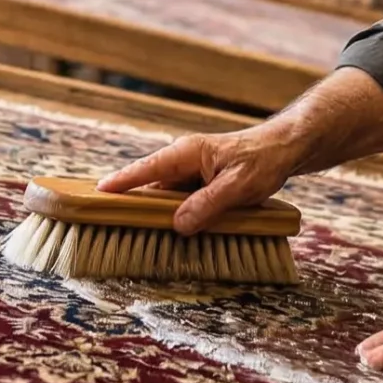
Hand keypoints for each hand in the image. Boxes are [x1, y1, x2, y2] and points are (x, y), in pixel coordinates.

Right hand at [100, 124, 305, 235]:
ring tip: (135, 233)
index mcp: (187, 152)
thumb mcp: (238, 185)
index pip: (146, 168)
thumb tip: (178, 224)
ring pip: (165, 196)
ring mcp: (191, 172)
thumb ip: (207, 204)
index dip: (121, 182)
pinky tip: (172, 231)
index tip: (98, 192)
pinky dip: (174, 215)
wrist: (285, 149)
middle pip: (150, 185)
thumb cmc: (263, 160)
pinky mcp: (199, 184)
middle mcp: (183, 161)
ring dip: (156, 214)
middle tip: (107, 222)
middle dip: (132, 204)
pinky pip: (179, 201)